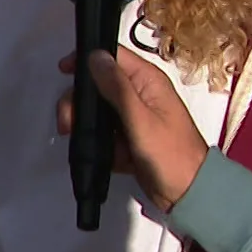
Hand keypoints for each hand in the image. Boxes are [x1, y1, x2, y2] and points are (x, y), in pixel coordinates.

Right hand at [57, 47, 209, 212]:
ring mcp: (134, 118)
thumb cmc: (171, 155)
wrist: (188, 195)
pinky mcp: (128, 140)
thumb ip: (117, 87)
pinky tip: (98, 153)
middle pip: (99, 84)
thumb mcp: (141, 119)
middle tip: (68, 121)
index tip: (64, 70)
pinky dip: (97, 142)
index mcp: (147, 81)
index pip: (112, 57)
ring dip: (85, 123)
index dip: (86, 59)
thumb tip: (96, 56)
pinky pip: (104, 134)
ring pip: (98, 110)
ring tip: (75, 137)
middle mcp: (140, 95)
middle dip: (79, 100)